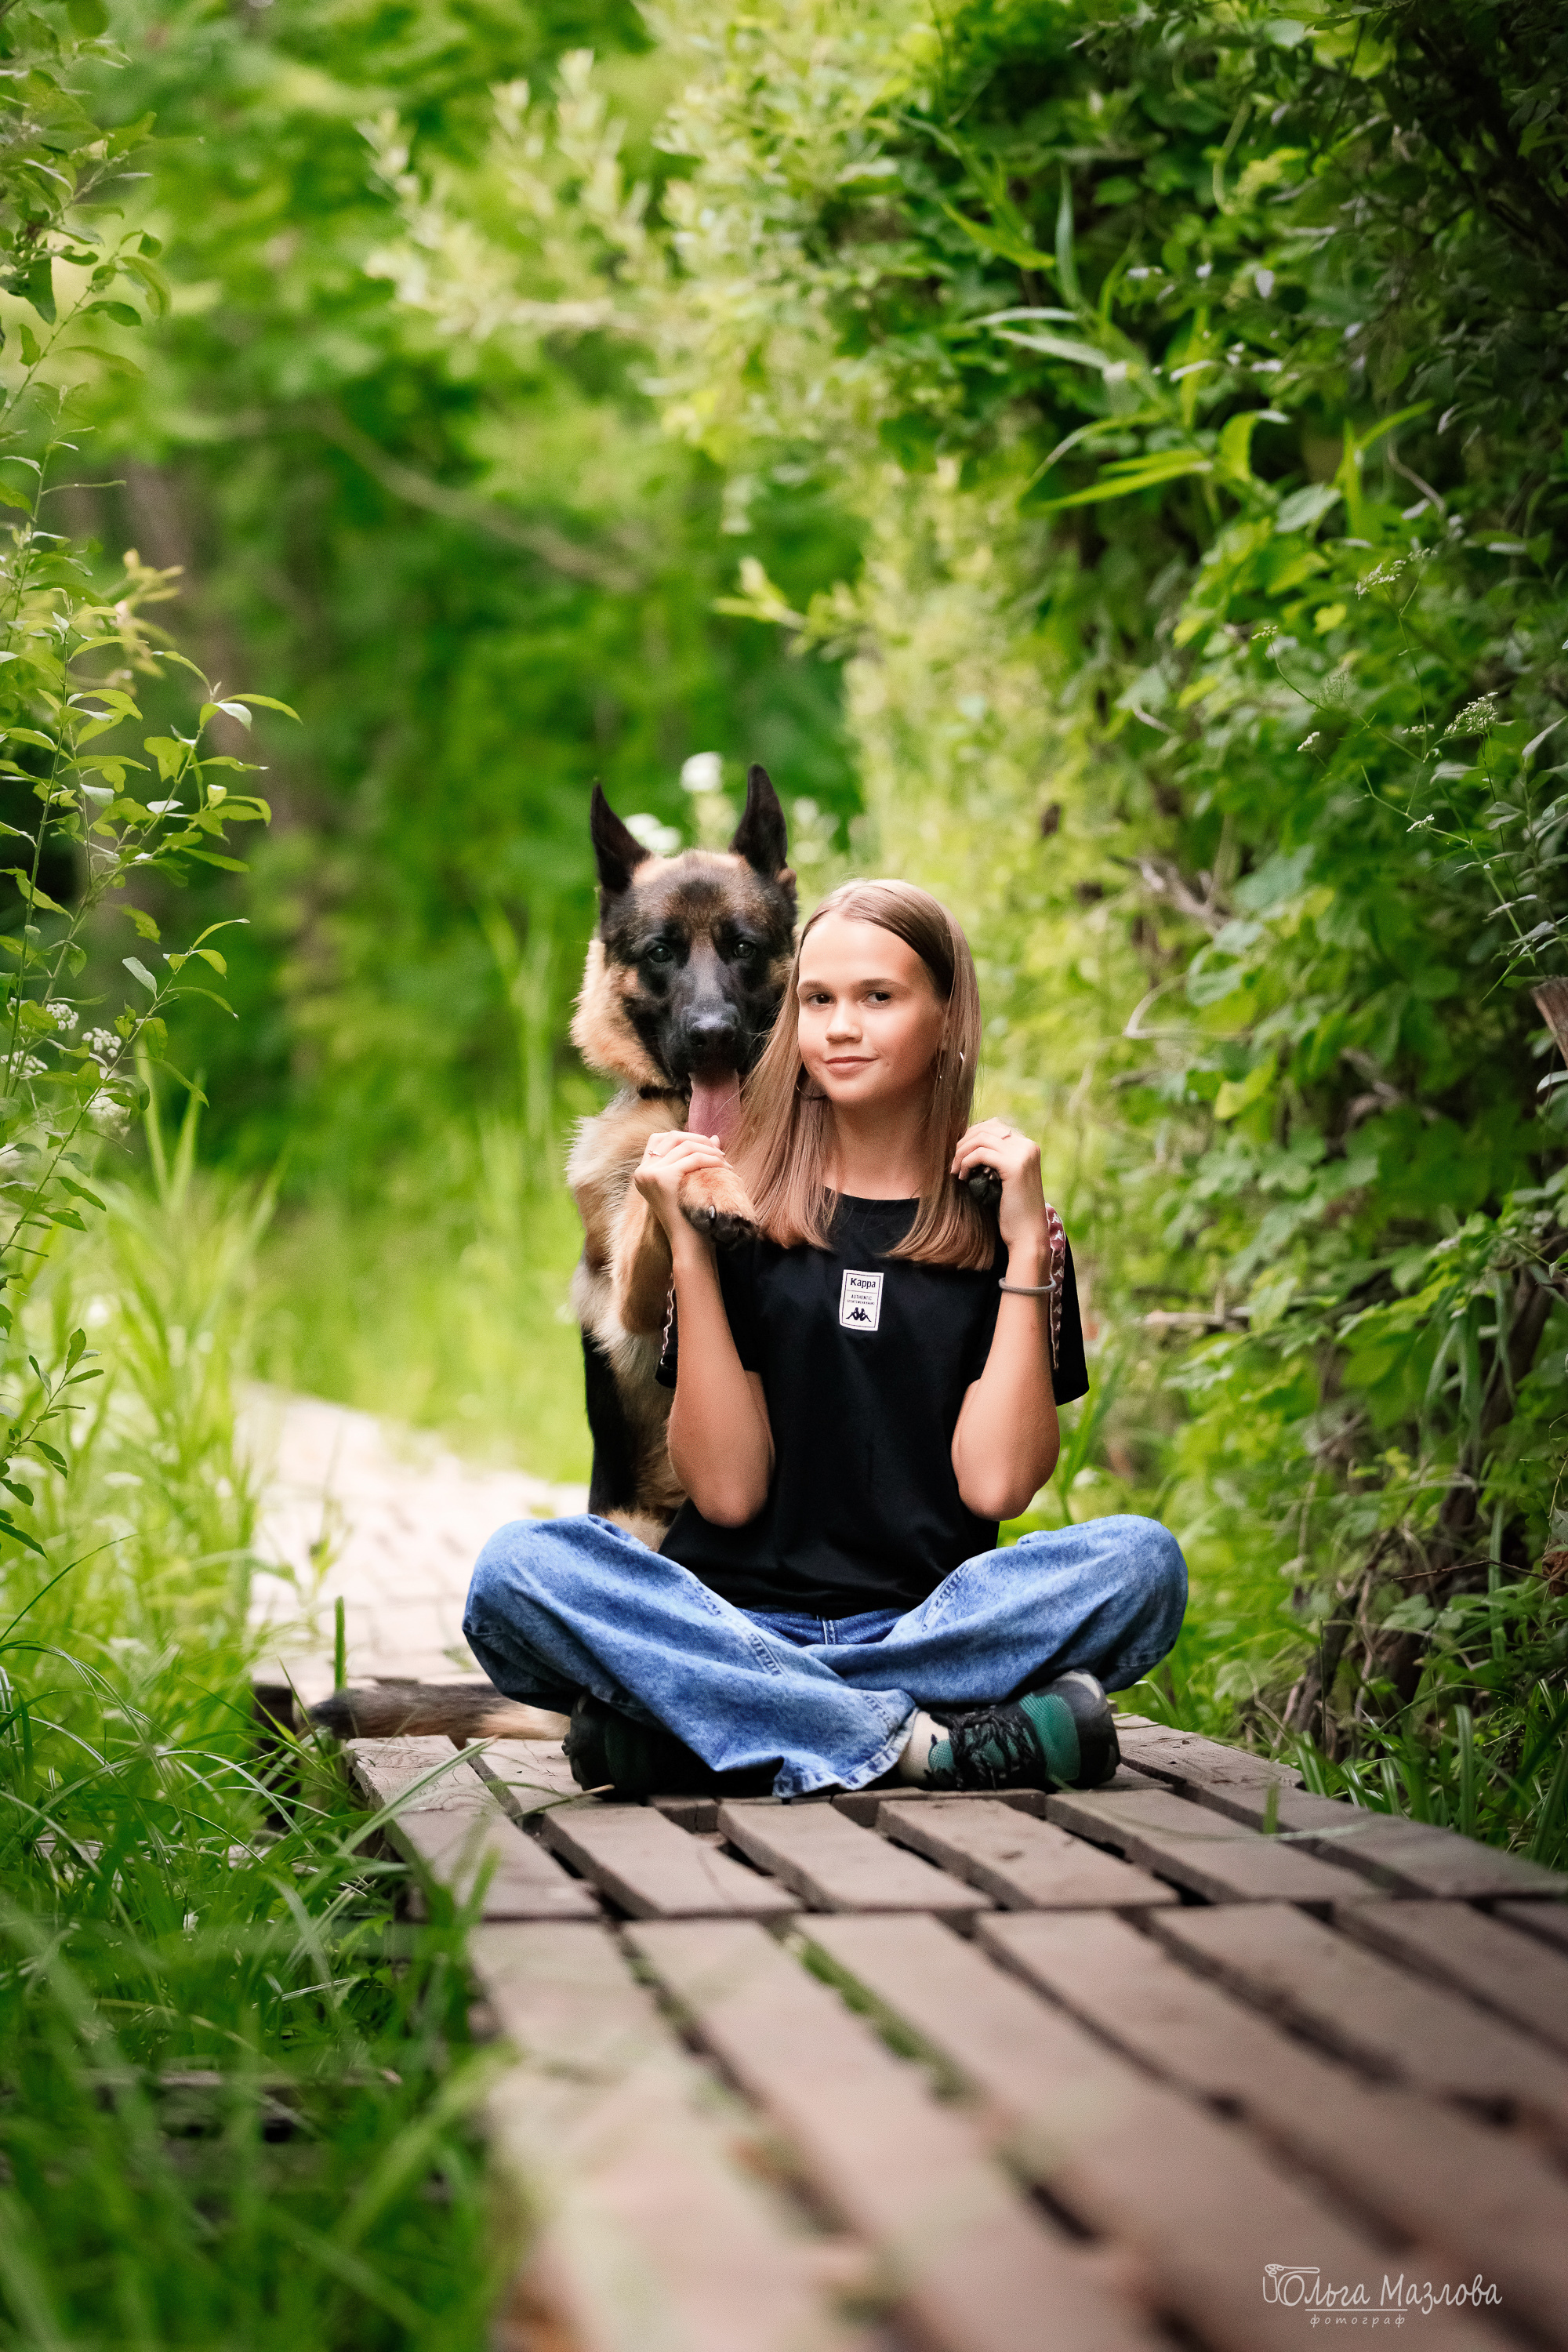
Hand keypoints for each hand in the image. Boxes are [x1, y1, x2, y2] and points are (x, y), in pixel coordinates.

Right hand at [633, 1127, 727, 1244]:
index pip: (658, 1139)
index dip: (683, 1136)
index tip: (705, 1146)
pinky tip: (724, 1168)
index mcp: (643, 1173)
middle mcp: (642, 1172)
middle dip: (698, 1139)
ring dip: (709, 1150)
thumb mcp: (690, 1182)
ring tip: (724, 1162)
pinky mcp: (662, 1178)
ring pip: (684, 1146)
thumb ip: (697, 1158)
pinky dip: (711, 1160)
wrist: (688, 1244)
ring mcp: (649, 1174)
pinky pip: (693, 1158)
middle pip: (671, 1137)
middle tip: (719, 1153)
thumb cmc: (691, 1216)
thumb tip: (714, 1137)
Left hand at [950, 1118, 1047, 1258]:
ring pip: (980, 1139)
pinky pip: (980, 1154)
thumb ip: (994, 1159)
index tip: (959, 1156)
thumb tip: (967, 1142)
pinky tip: (962, 1178)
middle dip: (964, 1143)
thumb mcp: (1004, 1178)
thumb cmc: (1012, 1210)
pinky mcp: (1014, 1165)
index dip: (971, 1137)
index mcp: (1028, 1146)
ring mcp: (1022, 1154)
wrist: (1027, 1234)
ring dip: (961, 1153)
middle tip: (953, 1163)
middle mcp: (1027, 1145)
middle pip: (986, 1128)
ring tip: (955, 1171)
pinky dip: (966, 1163)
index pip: (994, 1126)